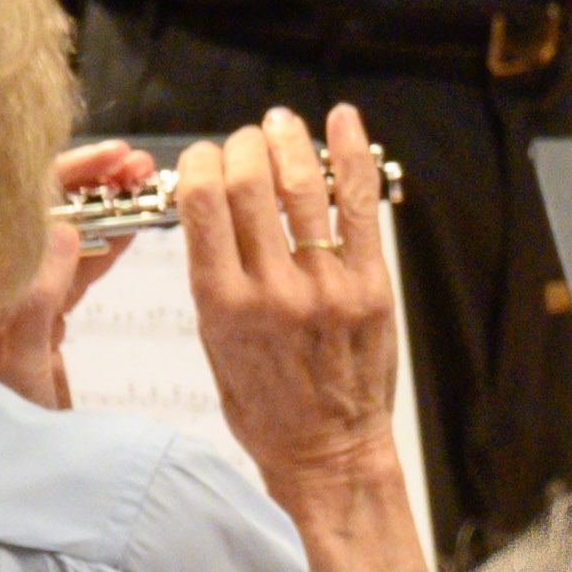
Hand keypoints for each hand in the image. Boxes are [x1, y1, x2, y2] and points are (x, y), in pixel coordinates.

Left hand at [0, 140, 156, 408]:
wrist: (2, 477)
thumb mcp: (20, 365)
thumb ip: (38, 297)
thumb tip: (65, 231)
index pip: (6, 209)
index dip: (59, 174)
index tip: (108, 157)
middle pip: (34, 214)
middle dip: (88, 184)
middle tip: (137, 164)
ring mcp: (9, 298)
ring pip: (60, 238)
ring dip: (103, 210)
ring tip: (145, 183)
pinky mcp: (36, 316)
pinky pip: (73, 270)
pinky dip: (105, 245)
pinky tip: (134, 223)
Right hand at [182, 107, 401, 476]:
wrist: (327, 451)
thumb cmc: (266, 406)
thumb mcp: (214, 345)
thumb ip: (215, 279)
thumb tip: (211, 211)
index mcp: (221, 303)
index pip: (201, 203)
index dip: (200, 162)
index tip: (204, 157)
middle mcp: (271, 289)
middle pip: (248, 183)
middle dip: (242, 146)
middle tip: (246, 140)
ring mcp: (325, 285)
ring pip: (301, 185)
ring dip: (288, 140)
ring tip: (280, 123)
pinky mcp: (370, 285)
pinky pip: (359, 205)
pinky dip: (351, 154)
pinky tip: (342, 120)